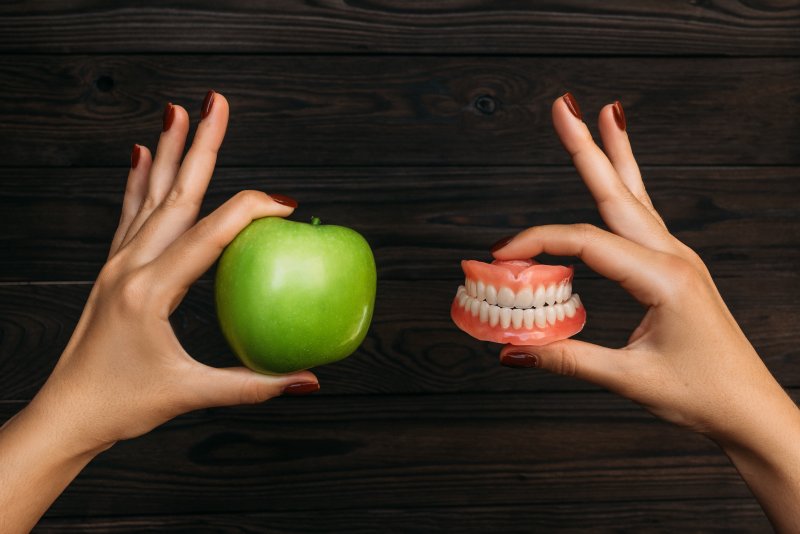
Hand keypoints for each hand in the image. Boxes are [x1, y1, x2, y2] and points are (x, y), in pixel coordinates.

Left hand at [1, 91, 317, 531]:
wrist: (66, 413)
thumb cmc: (123, 405)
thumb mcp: (190, 393)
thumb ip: (252, 385)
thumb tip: (306, 380)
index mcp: (151, 290)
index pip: (210, 234)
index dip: (251, 211)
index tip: (286, 203)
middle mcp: (130, 266)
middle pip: (176, 194)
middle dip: (201, 145)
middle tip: (216, 102)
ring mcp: (117, 264)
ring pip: (150, 195)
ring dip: (169, 151)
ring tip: (178, 111)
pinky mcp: (113, 270)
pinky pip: (129, 213)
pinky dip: (139, 180)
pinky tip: (141, 155)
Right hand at [492, 94, 799, 527]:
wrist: (749, 408)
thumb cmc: (702, 394)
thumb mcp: (629, 379)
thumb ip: (567, 359)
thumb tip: (512, 352)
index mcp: (663, 278)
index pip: (586, 243)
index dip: (537, 242)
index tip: (500, 256)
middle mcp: (673, 258)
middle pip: (618, 192)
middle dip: (588, 147)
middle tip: (564, 106)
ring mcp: (677, 259)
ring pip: (636, 197)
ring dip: (614, 156)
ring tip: (601, 117)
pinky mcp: (675, 269)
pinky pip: (644, 218)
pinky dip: (627, 188)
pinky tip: (620, 177)